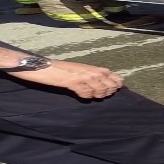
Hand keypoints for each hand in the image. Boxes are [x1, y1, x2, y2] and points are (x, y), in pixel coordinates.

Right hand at [8, 61, 124, 98]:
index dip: (116, 86)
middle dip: (107, 92)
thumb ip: (95, 75)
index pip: (116, 78)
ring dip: (96, 95)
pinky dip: (85, 96)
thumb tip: (106, 83)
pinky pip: (86, 93)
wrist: (47, 67)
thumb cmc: (65, 68)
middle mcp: (93, 72)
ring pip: (100, 91)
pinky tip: (81, 94)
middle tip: (98, 94)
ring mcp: (85, 77)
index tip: (111, 90)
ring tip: (89, 94)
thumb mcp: (84, 69)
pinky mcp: (75, 83)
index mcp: (97, 68)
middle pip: (110, 87)